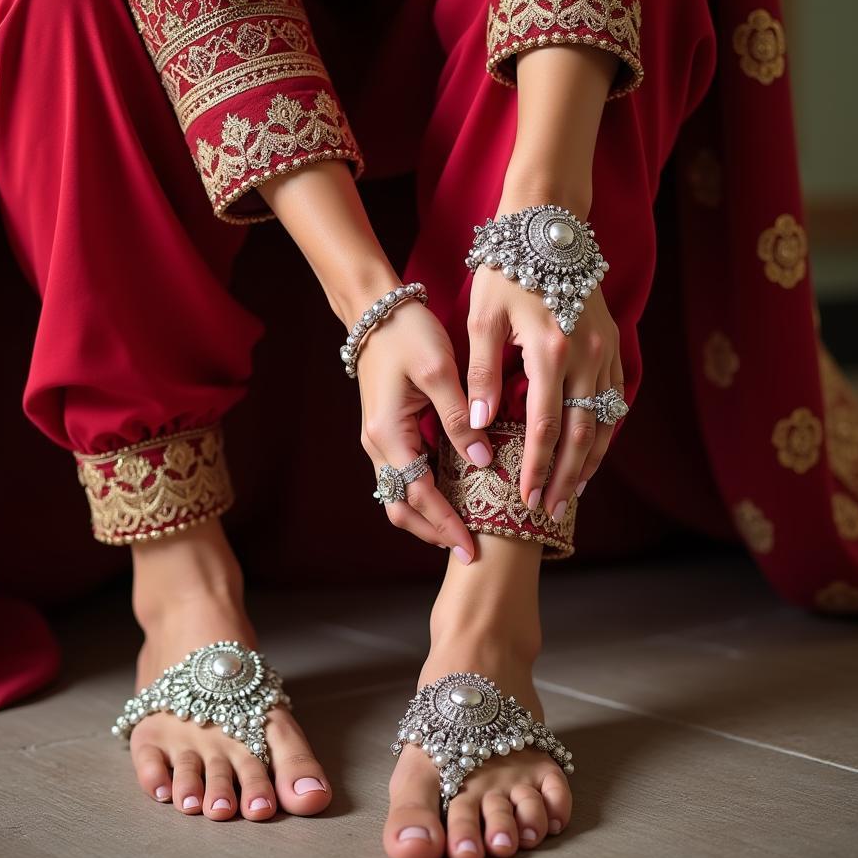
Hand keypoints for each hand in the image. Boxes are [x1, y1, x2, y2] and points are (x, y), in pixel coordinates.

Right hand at [356, 298, 494, 562]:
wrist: (375, 309)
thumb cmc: (408, 334)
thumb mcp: (439, 372)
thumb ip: (459, 419)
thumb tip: (481, 461)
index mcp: (388, 434)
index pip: (419, 495)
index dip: (446, 524)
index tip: (473, 548)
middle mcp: (377, 444)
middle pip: (401, 506)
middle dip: (434, 531)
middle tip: (470, 548)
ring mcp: (378, 439)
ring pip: (399, 494)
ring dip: (427, 516)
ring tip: (464, 527)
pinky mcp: (386, 430)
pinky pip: (403, 475)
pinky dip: (424, 494)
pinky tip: (452, 495)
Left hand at [465, 260, 622, 519]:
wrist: (547, 226)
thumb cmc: (505, 271)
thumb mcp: (482, 319)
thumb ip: (482, 375)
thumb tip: (479, 429)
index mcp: (551, 351)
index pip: (544, 427)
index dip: (535, 467)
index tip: (524, 498)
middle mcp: (586, 355)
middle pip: (580, 433)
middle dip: (563, 477)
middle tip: (548, 511)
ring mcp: (605, 350)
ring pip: (604, 420)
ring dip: (589, 461)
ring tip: (571, 493)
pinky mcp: (612, 343)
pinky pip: (614, 398)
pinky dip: (604, 430)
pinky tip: (592, 451)